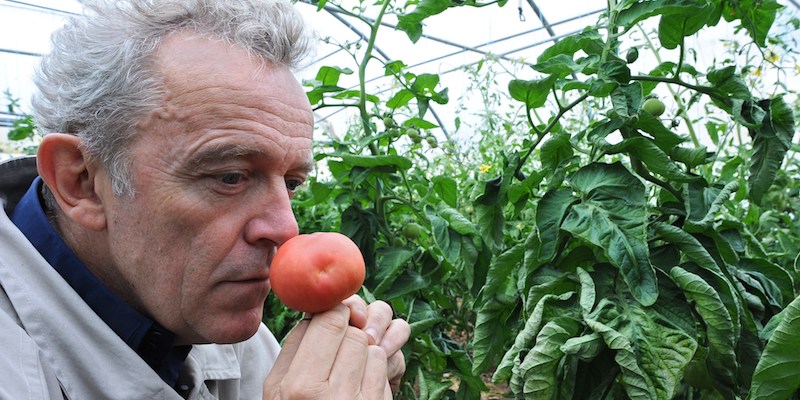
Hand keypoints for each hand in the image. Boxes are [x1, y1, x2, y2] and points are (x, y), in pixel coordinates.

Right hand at [263, 301, 407, 398]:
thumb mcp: (277, 387)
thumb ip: (295, 345)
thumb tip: (319, 309)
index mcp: (301, 388)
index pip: (331, 322)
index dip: (333, 312)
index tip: (329, 315)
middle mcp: (334, 398)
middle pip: (354, 335)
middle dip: (345, 335)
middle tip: (333, 348)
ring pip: (373, 350)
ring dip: (361, 353)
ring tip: (342, 371)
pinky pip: (384, 370)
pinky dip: (372, 371)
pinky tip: (356, 385)